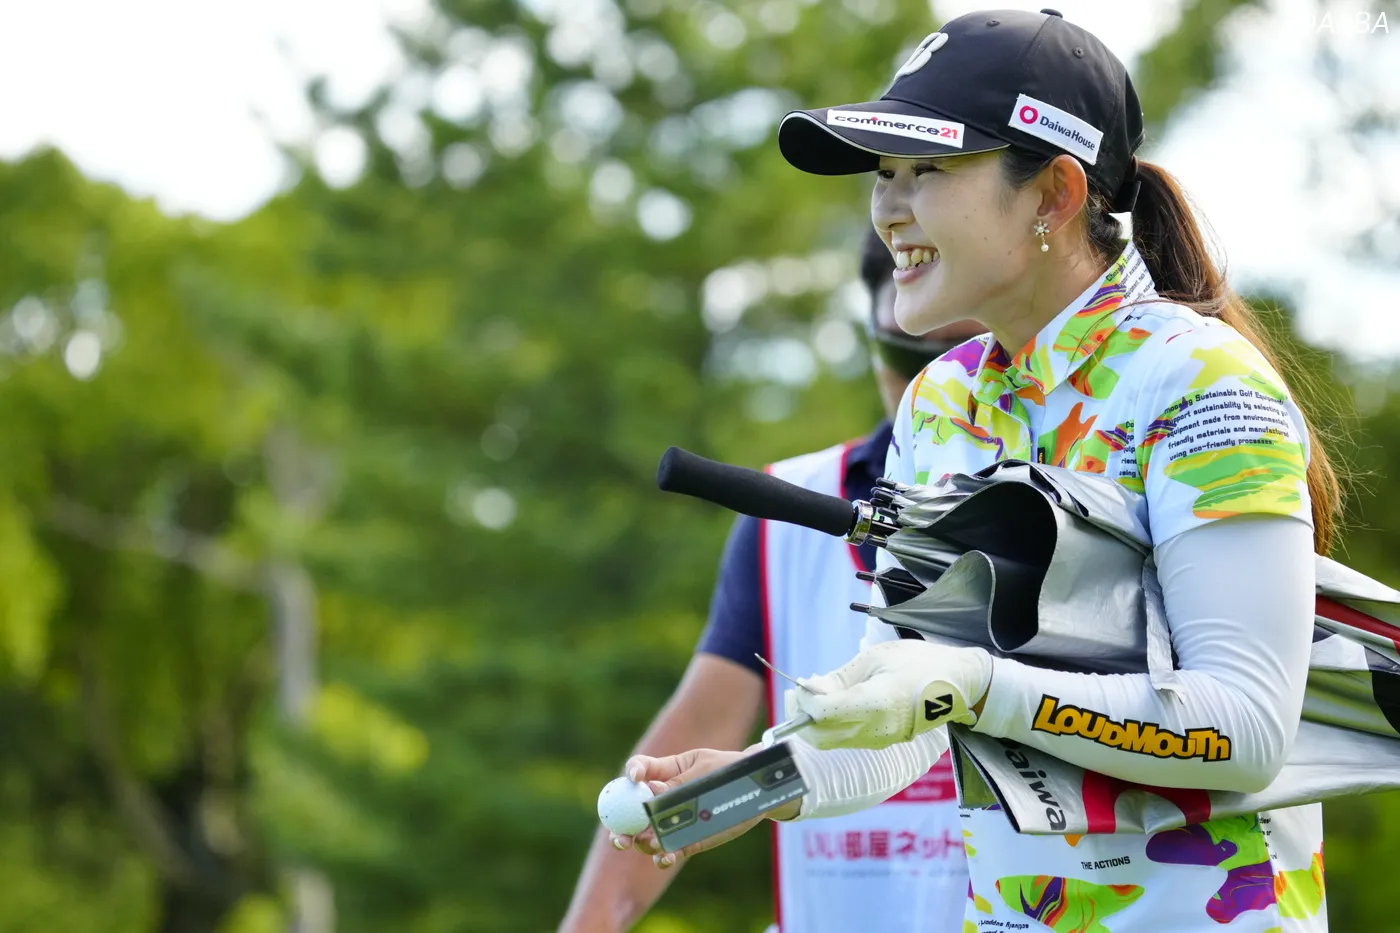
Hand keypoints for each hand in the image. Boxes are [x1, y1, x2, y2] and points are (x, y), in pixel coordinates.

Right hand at [608, 747, 799, 869]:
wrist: (757, 790)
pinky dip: (662, 858)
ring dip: (641, 843)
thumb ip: (679, 783)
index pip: (640, 769)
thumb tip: (651, 792)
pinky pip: (668, 852)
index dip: (632, 773)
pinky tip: (664, 858)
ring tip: (651, 844)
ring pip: (645, 836)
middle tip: (619, 837)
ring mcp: (673, 821)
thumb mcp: (705, 770)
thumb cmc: (730, 770)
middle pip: (629, 812)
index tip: (634, 778)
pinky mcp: (687, 841)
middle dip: (618, 826)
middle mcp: (663, 798)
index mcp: (666, 771)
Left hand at [787, 640, 991, 749]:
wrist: (958, 683)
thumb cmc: (918, 662)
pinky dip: (830, 725)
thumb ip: (840, 678)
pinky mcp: (882, 743)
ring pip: (830, 742)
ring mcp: (879, 741)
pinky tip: (833, 703)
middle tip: (798, 693)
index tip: (801, 684)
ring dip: (813, 723)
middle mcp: (875, 730)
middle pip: (820, 737)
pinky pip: (845, 740)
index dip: (804, 701)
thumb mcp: (875, 658)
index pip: (823, 713)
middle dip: (800, 717)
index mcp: (876, 703)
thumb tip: (809, 689)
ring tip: (815, 695)